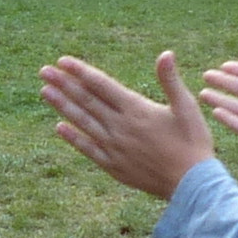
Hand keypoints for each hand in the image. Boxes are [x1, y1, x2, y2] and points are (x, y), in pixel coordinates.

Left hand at [39, 51, 214, 200]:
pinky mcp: (113, 165)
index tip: (62, 60)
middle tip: (44, 70)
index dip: (80, 71)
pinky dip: (73, 137)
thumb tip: (165, 53)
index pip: (101, 84)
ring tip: (44, 91)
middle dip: (64, 83)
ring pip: (82, 121)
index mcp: (136, 109)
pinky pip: (87, 148)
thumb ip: (170, 80)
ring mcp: (114, 147)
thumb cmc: (194, 143)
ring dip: (62, 105)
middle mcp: (120, 126)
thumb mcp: (187, 107)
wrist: (191, 184)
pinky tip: (59, 127)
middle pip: (86, 100)